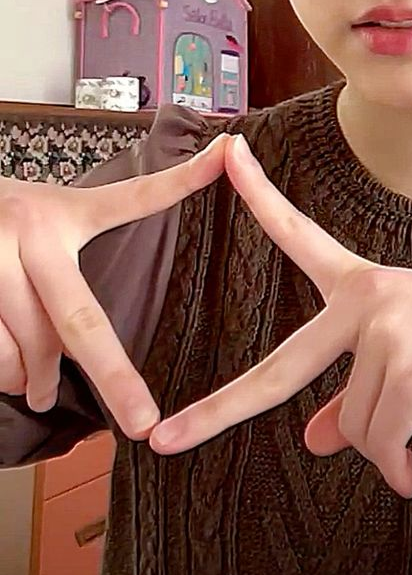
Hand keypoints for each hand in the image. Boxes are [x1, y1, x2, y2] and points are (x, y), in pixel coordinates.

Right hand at [0, 134, 229, 435]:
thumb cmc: (3, 217)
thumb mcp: (51, 210)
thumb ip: (96, 230)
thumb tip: (138, 272)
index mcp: (63, 213)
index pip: (134, 198)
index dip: (183, 178)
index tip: (226, 155)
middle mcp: (29, 231)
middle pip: (78, 319)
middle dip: (114, 376)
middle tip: (141, 420)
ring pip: (25, 349)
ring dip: (36, 381)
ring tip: (43, 390)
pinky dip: (5, 375)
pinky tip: (12, 375)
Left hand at [150, 135, 411, 496]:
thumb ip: (354, 397)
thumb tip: (313, 442)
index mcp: (365, 284)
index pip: (299, 235)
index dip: (258, 196)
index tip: (223, 153)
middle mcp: (369, 299)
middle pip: (281, 371)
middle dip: (216, 411)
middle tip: (162, 442)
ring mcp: (391, 331)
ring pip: (353, 423)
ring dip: (384, 445)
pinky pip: (383, 443)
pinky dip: (397, 467)